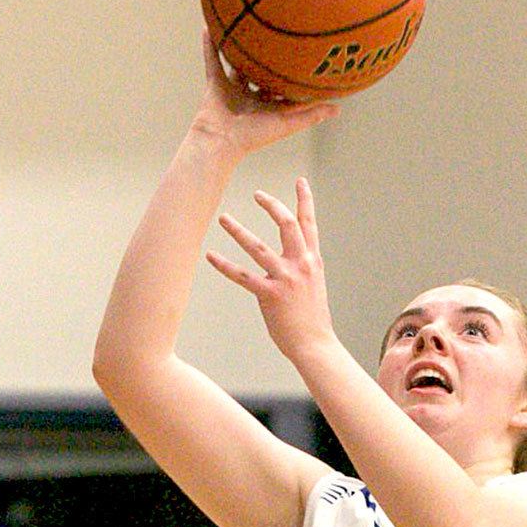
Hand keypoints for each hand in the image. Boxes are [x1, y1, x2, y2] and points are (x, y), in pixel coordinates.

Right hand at [192, 29, 337, 155]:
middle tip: (278, 35)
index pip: (283, 87)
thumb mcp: (288, 123)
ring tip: (244, 24)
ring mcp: (231, 89)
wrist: (222, 140)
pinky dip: (209, 45)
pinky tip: (210, 26)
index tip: (305, 56)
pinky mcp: (214, 83)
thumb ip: (311, 115)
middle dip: (268, 58)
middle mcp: (250, 96)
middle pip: (261, 72)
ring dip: (239, 47)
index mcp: (267, 106)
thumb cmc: (255, 136)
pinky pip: (212, 60)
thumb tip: (339, 108)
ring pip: (237, 63)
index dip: (292, 74)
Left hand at [208, 178, 337, 365]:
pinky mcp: (270, 295)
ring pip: (258, 247)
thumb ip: (303, 268)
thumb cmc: (313, 320)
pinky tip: (210, 255)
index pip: (309, 224)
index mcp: (312, 261)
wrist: (315, 345)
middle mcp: (300, 265)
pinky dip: (224, 265)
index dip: (305, 200)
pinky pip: (242, 276)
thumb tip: (294, 259)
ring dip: (238, 230)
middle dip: (271, 205)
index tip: (300, 181)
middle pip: (286, 224)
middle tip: (257, 194)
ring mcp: (285, 279)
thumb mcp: (314, 287)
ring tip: (223, 218)